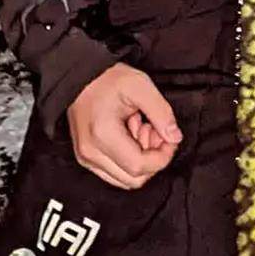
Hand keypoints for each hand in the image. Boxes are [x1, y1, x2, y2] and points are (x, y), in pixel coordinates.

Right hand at [66, 63, 181, 189]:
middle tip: (153, 130)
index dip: (162, 156)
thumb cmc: (106, 78)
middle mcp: (91, 153)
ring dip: (140, 160)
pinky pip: (114, 173)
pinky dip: (128, 159)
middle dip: (152, 159)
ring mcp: (86, 158)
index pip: (140, 166)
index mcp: (103, 135)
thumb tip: (174, 137)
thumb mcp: (140, 86)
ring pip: (124, 180)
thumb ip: (161, 113)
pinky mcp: (86, 158)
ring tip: (139, 129)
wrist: (79, 75)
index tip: (169, 138)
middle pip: (133, 179)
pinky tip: (129, 135)